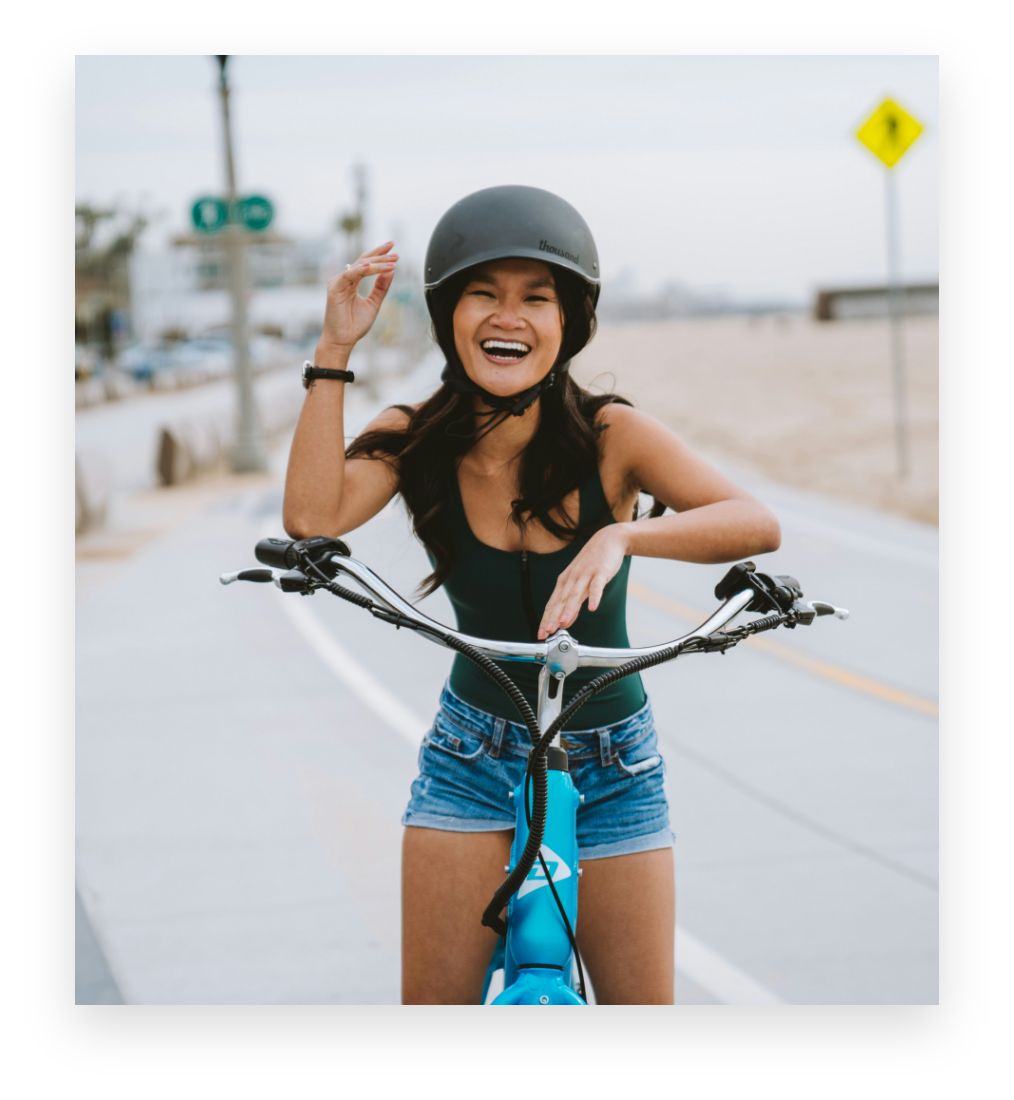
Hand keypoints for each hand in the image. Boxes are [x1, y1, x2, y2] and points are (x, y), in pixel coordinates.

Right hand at [317, 241, 398, 356]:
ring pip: (359, 266)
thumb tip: (391, 270)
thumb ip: (381, 287)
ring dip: (376, 263)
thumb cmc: (355, 325)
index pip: (366, 263)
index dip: (379, 254)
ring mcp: (338, 283)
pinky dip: (360, 270)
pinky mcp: (334, 289)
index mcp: (352, 282)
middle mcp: (344, 279)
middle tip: (395, 252)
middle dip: (380, 255)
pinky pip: (349, 275)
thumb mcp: (374, 303)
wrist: (343, 341)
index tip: (394, 249)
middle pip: (363, 261)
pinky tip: (371, 266)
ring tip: (392, 262)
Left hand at [538, 525, 629, 639]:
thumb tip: (565, 621)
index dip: (546, 619)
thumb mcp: (579, 582)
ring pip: (575, 594)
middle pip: (561, 601)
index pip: (552, 604)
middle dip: (553, 617)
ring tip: (564, 623)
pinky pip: (597, 586)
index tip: (541, 634)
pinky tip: (592, 607)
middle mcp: (572, 579)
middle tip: (547, 631)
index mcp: (564, 582)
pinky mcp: (601, 572)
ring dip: (569, 609)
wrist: (607, 540)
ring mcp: (586, 575)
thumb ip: (572, 602)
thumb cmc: (591, 563)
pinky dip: (594, 597)